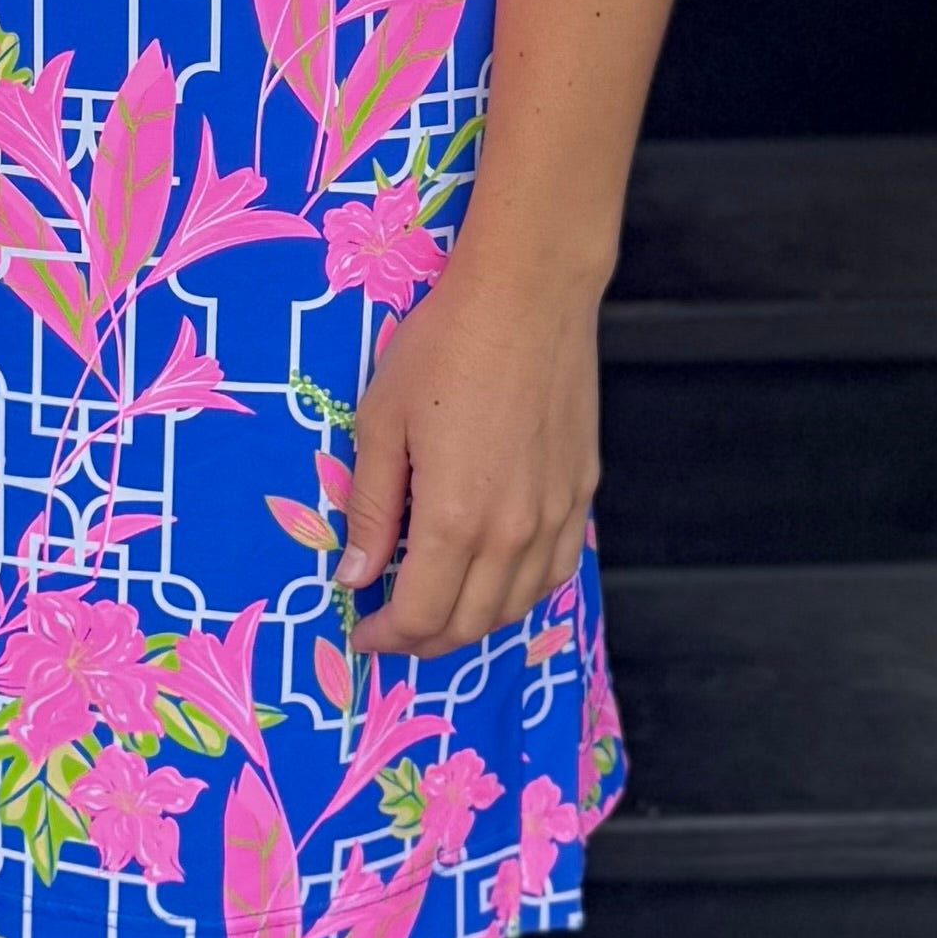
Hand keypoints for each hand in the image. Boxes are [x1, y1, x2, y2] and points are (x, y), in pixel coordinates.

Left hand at [337, 253, 599, 660]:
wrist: (528, 297)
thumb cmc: (444, 348)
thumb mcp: (382, 424)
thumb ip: (372, 510)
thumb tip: (355, 575)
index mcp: (455, 518)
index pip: (421, 614)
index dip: (386, 636)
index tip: (362, 632)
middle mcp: (513, 531)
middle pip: (470, 623)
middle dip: (425, 640)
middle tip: (393, 631)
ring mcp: (556, 514)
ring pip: (517, 605)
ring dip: (474, 624)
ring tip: (439, 613)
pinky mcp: (581, 492)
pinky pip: (556, 570)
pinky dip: (521, 593)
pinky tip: (497, 582)